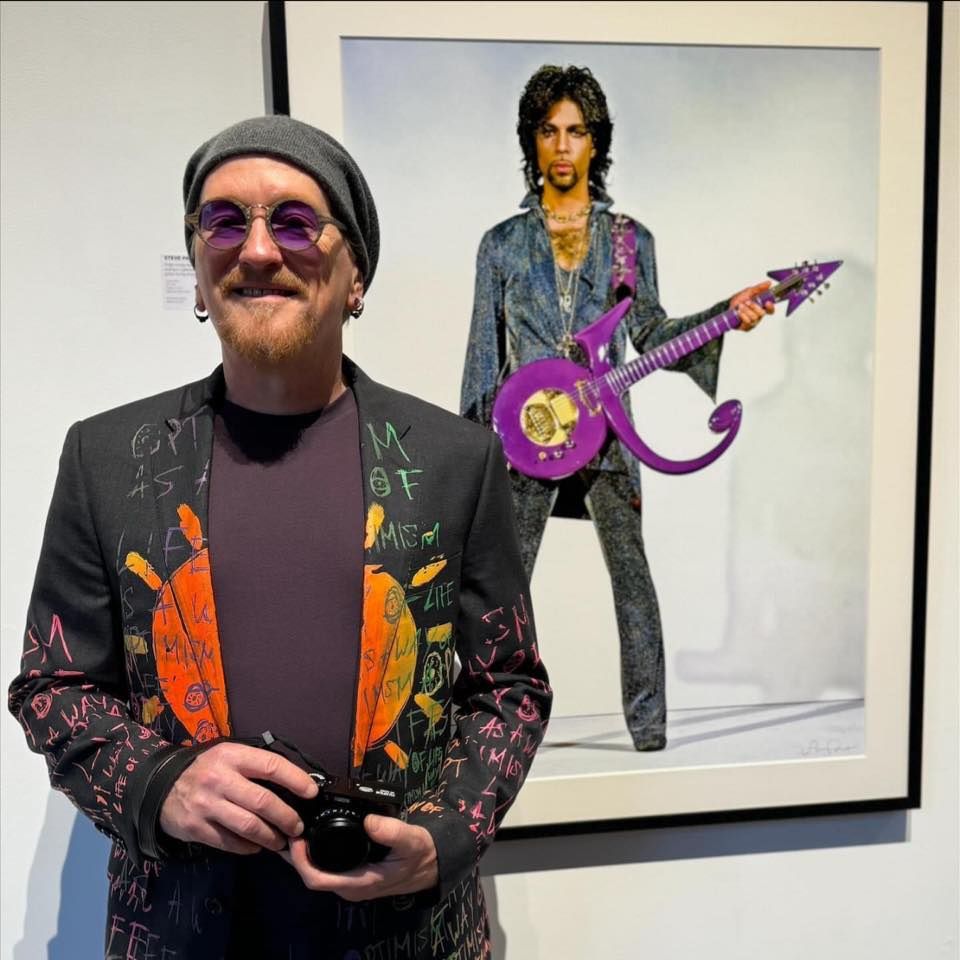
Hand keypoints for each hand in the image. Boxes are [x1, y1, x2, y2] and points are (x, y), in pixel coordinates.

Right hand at [159, 741, 318, 854]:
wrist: (160, 787)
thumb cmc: (206, 770)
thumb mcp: (229, 756)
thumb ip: (256, 766)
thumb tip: (295, 782)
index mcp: (232, 756)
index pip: (271, 765)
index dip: (296, 779)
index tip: (312, 792)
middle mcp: (219, 779)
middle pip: (263, 802)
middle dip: (287, 817)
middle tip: (297, 827)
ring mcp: (206, 805)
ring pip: (248, 826)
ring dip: (270, 837)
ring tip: (281, 841)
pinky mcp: (196, 828)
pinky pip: (230, 842)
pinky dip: (248, 847)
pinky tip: (256, 845)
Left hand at [280, 814, 438, 901]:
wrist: (432, 866)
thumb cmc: (421, 853)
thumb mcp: (412, 840)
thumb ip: (393, 832)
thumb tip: (368, 821)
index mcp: (360, 883)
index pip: (317, 879)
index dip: (300, 861)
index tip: (296, 836)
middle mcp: (350, 887)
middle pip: (311, 876)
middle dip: (294, 855)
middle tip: (288, 824)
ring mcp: (350, 883)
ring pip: (316, 872)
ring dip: (301, 854)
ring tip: (293, 826)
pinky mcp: (351, 875)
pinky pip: (324, 867)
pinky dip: (313, 853)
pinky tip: (310, 834)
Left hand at [730, 280, 774, 330]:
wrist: (727, 306)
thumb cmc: (739, 300)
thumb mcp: (748, 291)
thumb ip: (759, 288)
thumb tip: (769, 283)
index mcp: (761, 307)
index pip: (770, 310)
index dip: (771, 307)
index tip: (767, 302)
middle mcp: (758, 315)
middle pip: (762, 314)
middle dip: (754, 306)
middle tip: (747, 302)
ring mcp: (753, 322)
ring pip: (754, 318)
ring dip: (746, 310)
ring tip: (740, 306)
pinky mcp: (746, 327)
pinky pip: (747, 322)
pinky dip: (743, 315)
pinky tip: (739, 312)